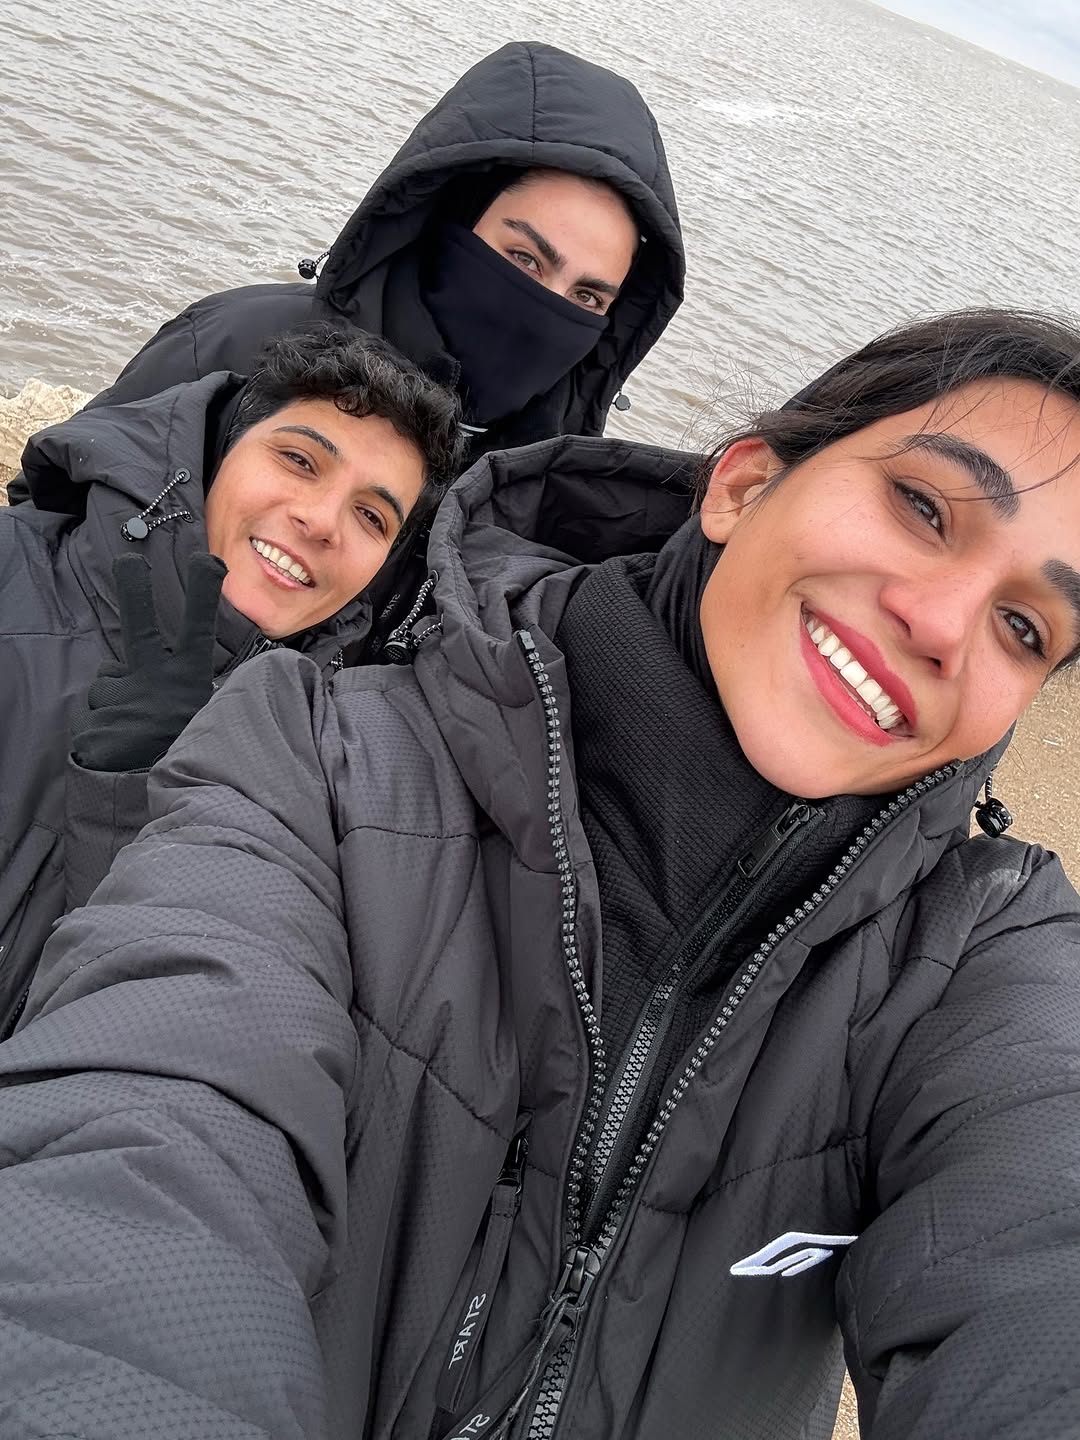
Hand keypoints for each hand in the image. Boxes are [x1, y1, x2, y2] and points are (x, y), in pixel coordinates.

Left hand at [72, 552, 225, 772]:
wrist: (159, 799)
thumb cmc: (189, 752)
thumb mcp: (210, 719)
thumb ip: (208, 690)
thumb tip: (234, 671)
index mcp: (187, 681)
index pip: (198, 629)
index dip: (202, 593)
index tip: (207, 560)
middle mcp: (155, 684)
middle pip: (140, 627)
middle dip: (134, 589)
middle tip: (128, 561)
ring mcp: (123, 701)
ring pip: (110, 680)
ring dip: (116, 695)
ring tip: (135, 725)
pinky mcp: (96, 721)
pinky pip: (96, 710)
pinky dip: (104, 721)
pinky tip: (121, 740)